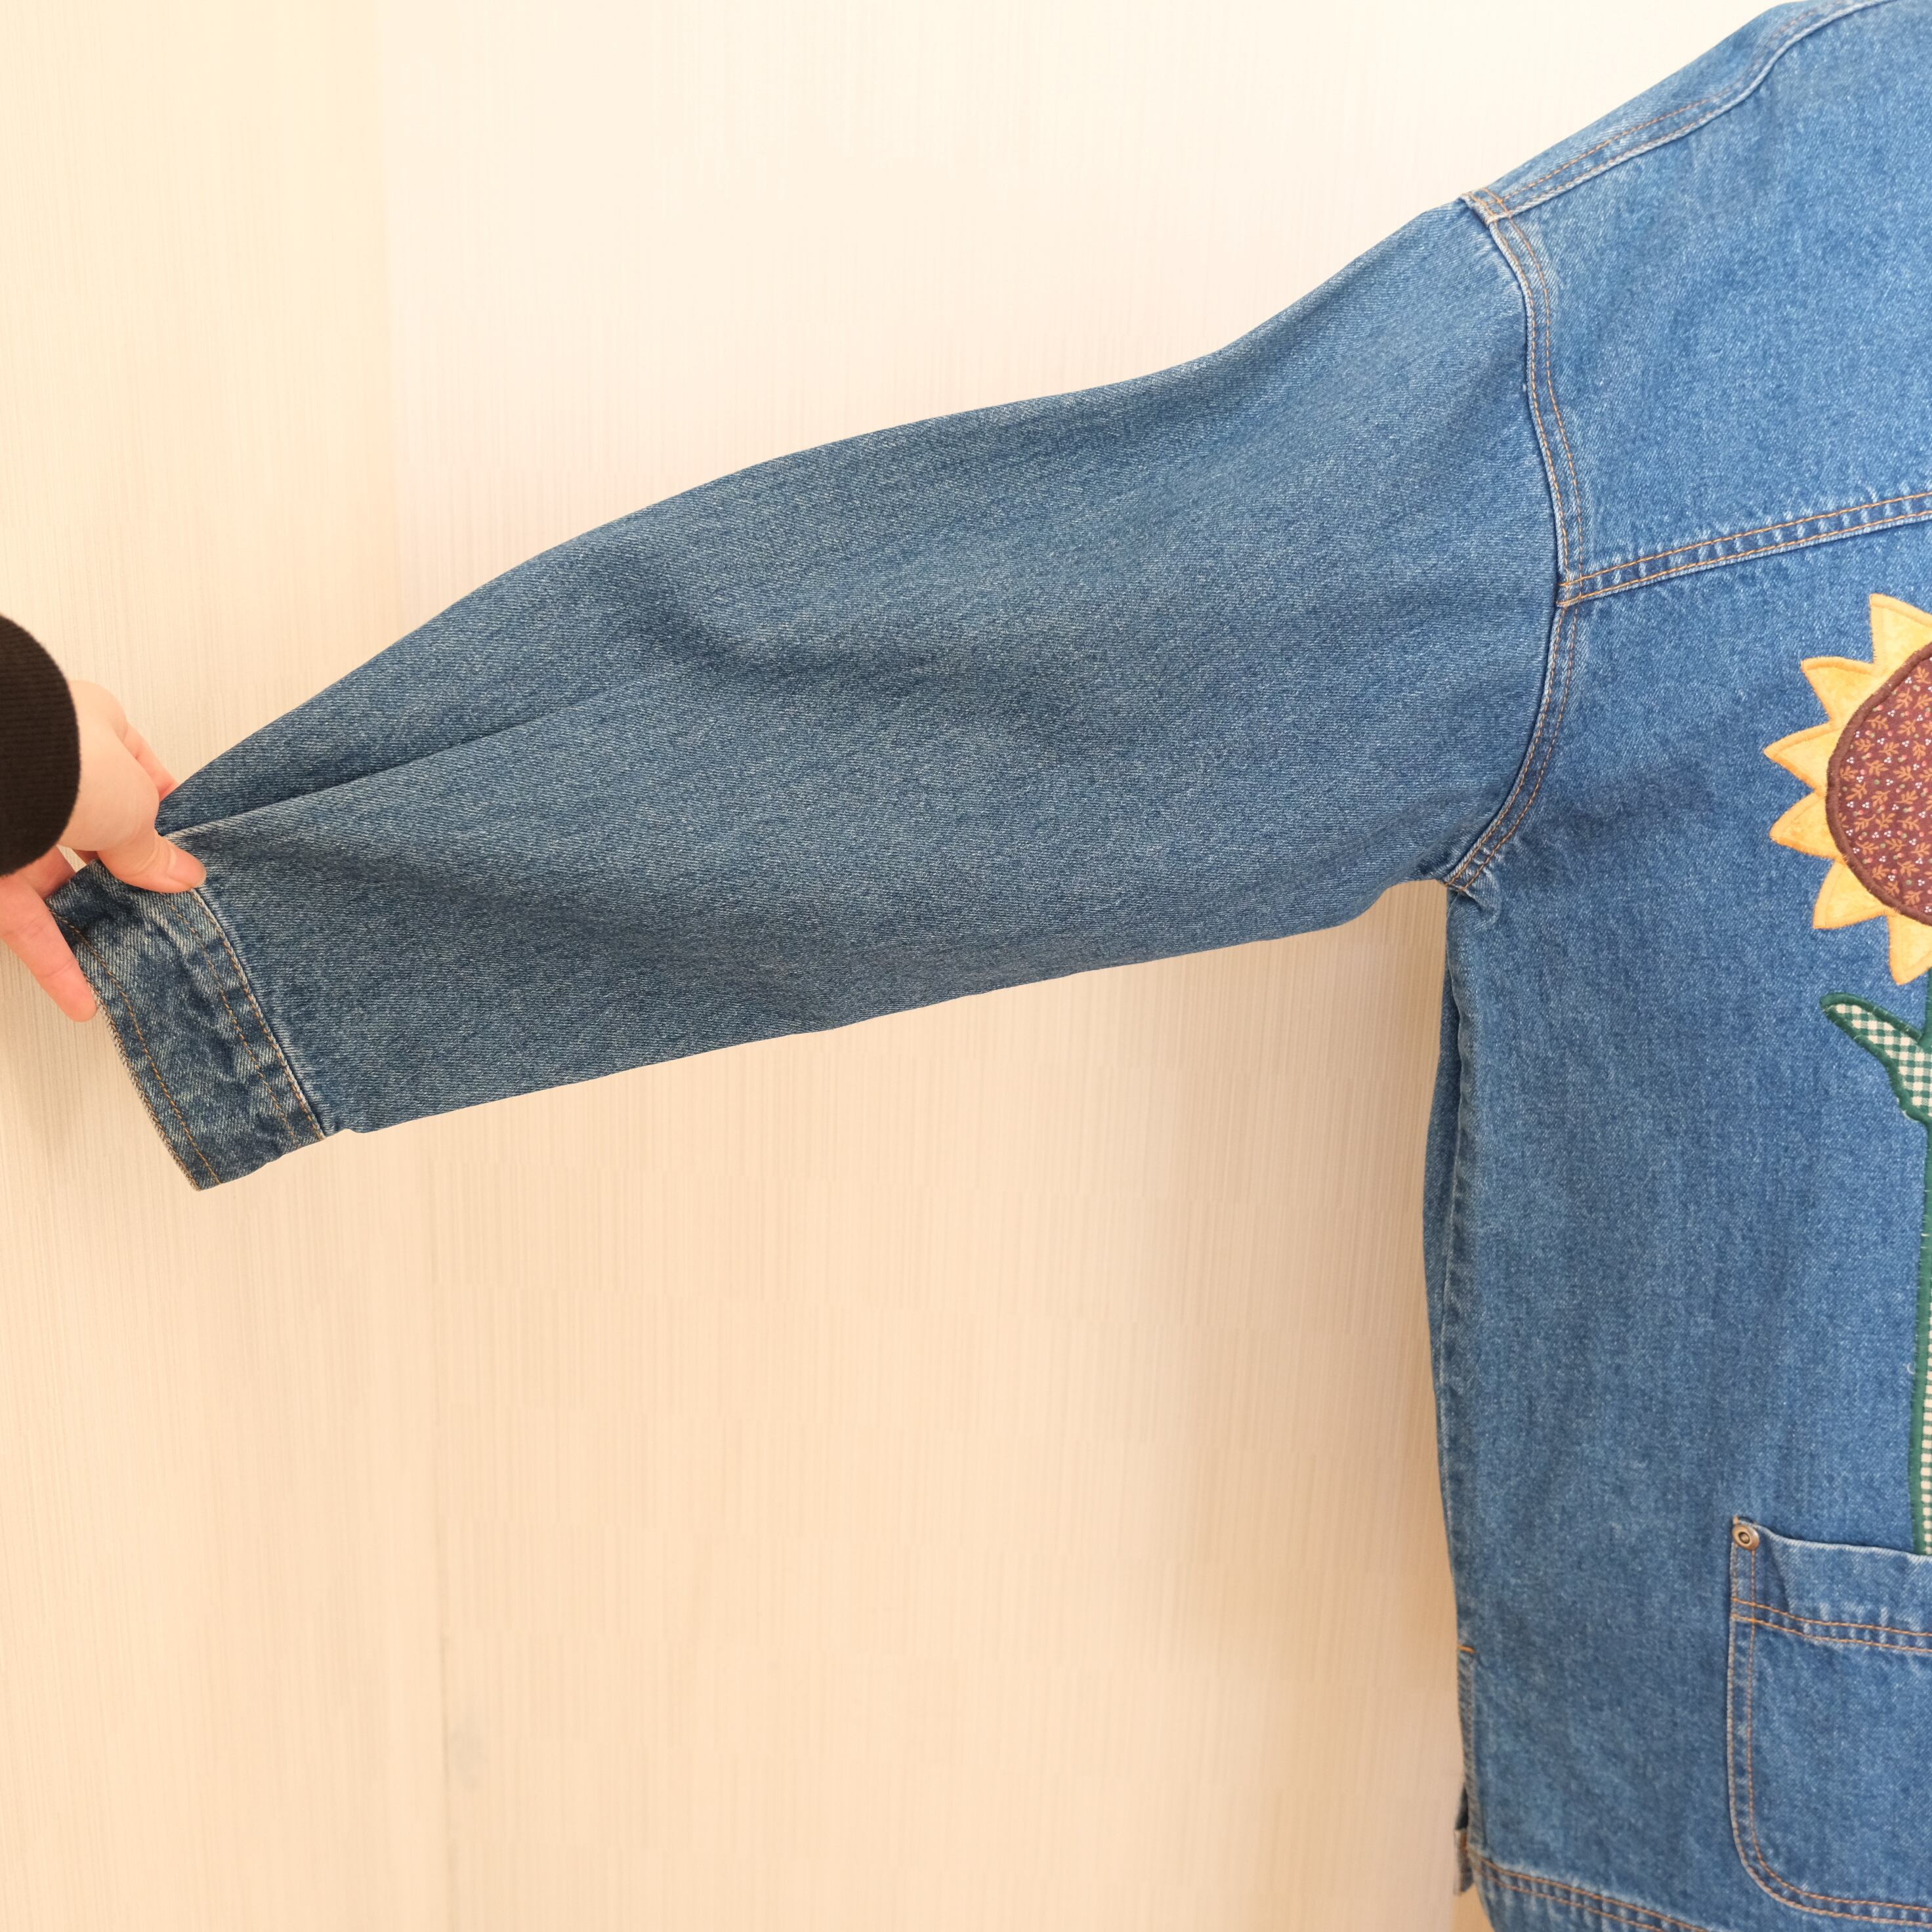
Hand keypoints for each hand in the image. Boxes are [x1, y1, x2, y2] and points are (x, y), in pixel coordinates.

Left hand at [0, 679, 204, 1021]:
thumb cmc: (59, 758)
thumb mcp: (134, 803)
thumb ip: (153, 846)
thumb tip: (184, 876)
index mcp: (89, 735)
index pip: (137, 773)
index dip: (167, 814)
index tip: (191, 853)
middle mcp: (46, 776)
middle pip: (96, 836)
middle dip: (127, 876)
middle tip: (166, 911)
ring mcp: (9, 824)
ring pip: (56, 883)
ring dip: (92, 922)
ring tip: (132, 957)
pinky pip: (23, 922)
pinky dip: (52, 961)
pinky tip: (82, 997)